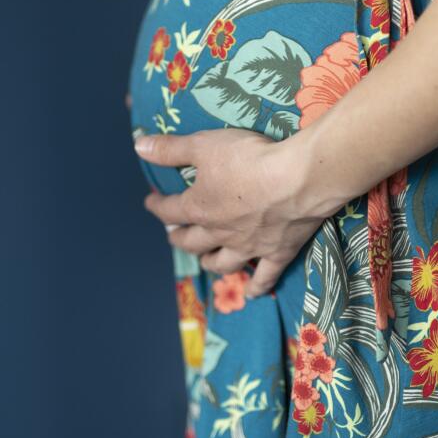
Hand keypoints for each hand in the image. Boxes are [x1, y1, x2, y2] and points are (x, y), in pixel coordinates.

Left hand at [134, 128, 345, 297]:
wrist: (298, 179)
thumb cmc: (248, 158)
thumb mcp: (204, 144)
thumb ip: (171, 149)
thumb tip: (139, 147)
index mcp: (199, 208)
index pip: (170, 210)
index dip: (157, 206)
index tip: (151, 201)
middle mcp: (219, 233)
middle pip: (192, 242)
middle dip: (180, 238)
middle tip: (175, 235)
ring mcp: (248, 247)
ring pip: (222, 263)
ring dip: (210, 262)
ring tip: (205, 259)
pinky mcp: (277, 253)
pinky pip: (264, 276)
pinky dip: (256, 286)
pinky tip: (252, 293)